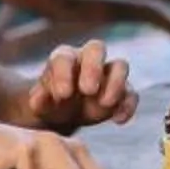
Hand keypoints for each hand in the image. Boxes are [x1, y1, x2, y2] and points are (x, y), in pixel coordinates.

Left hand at [20, 40, 138, 133]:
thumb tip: (39, 100)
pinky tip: (118, 120)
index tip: (63, 95)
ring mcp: (108, 74)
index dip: (64, 73)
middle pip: (96, 48)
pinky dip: (127, 105)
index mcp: (64, 58)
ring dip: (115, 83)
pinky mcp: (122, 92)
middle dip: (93, 67)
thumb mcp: (39, 105)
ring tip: (105, 104)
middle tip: (87, 90)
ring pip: (120, 65)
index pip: (64, 57)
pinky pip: (131, 93)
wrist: (64, 115)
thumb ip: (38, 100)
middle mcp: (88, 60)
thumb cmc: (50, 103)